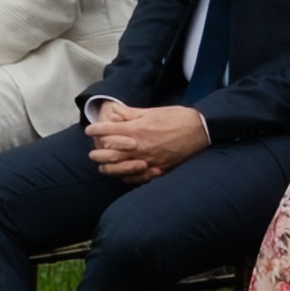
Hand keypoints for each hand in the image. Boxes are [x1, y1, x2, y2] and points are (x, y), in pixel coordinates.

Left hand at [85, 99, 209, 180]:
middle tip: (93, 152)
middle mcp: (139, 147)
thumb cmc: (176, 118)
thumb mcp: (151, 112)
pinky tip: (122, 174)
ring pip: (119, 170)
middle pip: (108, 154)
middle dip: (97, 153)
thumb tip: (114, 112)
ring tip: (102, 166)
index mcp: (136, 130)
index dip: (95, 130)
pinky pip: (136, 179)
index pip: (107, 131)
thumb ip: (130, 114)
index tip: (90, 130)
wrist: (200, 130)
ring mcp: (147, 161)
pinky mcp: (157, 170)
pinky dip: (125, 177)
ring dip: (108, 168)